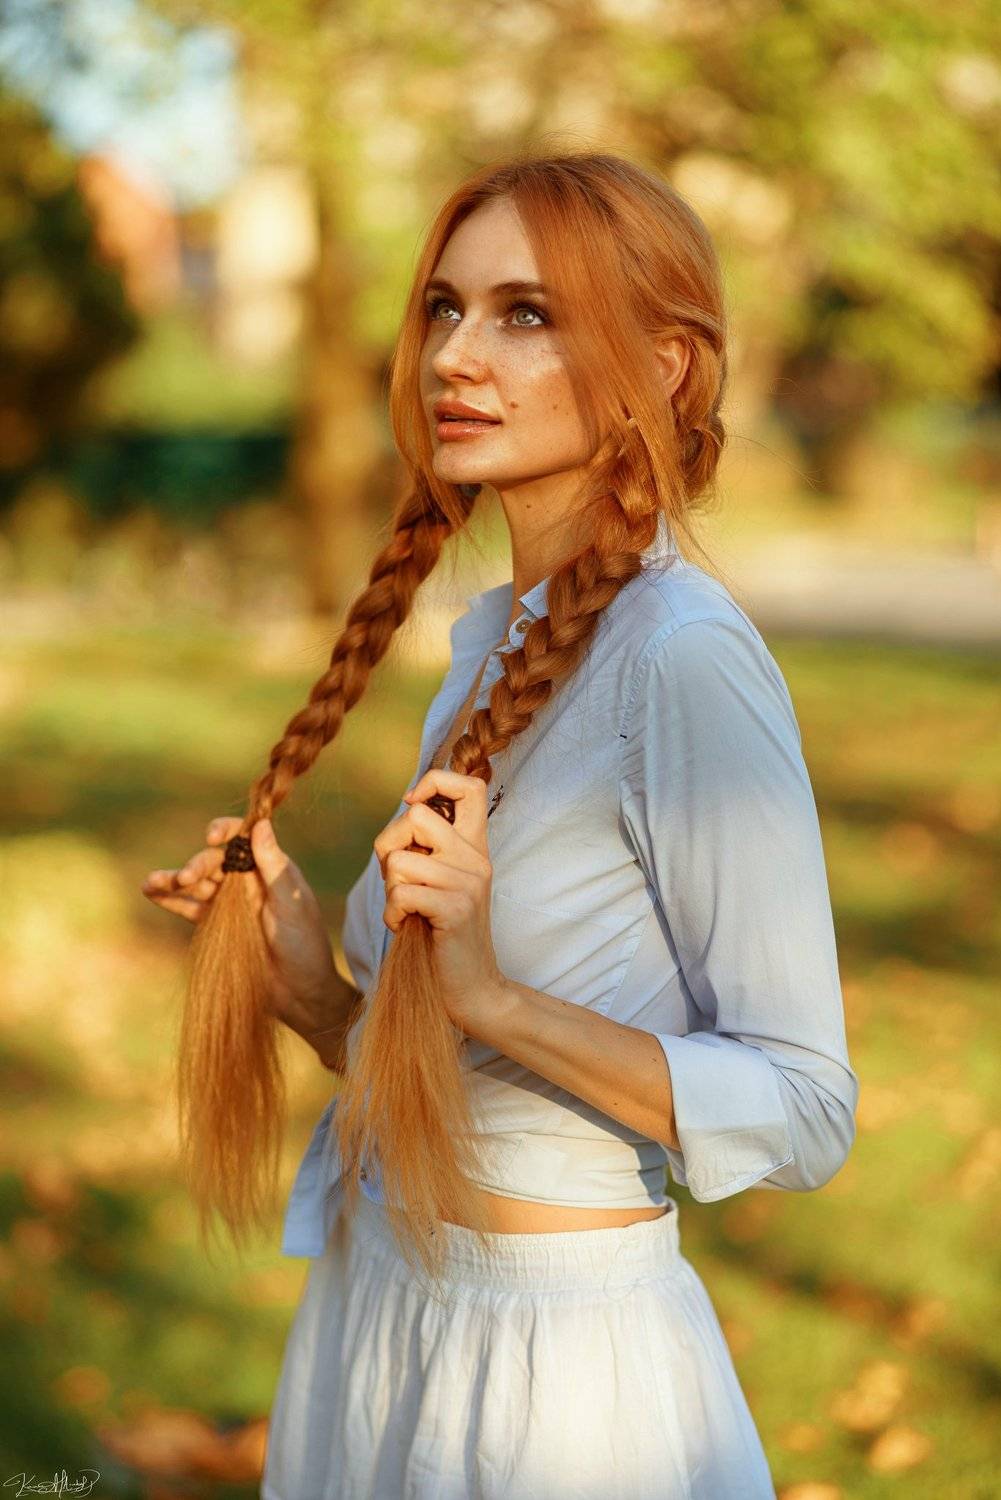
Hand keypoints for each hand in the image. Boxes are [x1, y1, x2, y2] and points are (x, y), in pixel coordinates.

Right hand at [140, 816, 340, 1036]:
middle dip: (198, 865)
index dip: (226, 831)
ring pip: (198, 884)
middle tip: (186, 878)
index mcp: (270, 869)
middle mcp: (248, 881)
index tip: (212, 837)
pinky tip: (151, 892)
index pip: (244, 839)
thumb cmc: (306, 944)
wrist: (300, 992)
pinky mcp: (217, 926)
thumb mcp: (292, 903)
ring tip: (150, 882)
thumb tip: (262, 823)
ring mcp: (231, 903)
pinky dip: (171, 900)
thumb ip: (273, 866)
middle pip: (215, 862)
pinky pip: (190, 908)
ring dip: (174, 880)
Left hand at [374, 769, 504, 1033]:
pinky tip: (406, 926)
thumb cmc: (444, 934)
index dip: (435, 782)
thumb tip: (407, 808)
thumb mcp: (441, 882)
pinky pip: (400, 893)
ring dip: (390, 890)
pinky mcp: (455, 909)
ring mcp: (468, 883)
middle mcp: (476, 858)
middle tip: (401, 881)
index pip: (470, 785)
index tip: (414, 806)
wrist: (472, 989)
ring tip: (407, 910)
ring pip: (399, 860)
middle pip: (416, 817)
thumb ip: (429, 847)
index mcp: (475, 847)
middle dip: (391, 847)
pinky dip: (392, 914)